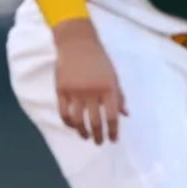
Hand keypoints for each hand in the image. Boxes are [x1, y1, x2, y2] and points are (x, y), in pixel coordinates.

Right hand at [52, 18, 126, 143]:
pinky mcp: (60, 90)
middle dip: (98, 135)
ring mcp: (74, 91)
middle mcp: (91, 92)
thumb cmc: (100, 61)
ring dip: (82, 132)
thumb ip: (119, 97)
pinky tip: (73, 126)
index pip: (112, 117)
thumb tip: (125, 115)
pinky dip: (68, 122)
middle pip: (95, 121)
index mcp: (108, 89)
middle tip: (99, 143)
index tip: (113, 140)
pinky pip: (63, 112)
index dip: (113, 131)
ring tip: (86, 137)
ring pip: (77, 120)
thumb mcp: (114, 77)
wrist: (77, 44)